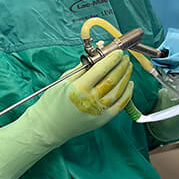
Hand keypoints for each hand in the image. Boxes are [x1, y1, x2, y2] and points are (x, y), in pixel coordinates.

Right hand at [0, 51, 133, 178]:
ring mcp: (97, 112)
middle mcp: (90, 100)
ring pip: (119, 90)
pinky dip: (127, 93)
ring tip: (128, 67)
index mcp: (78, 88)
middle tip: (125, 57)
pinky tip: (129, 83)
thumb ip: (83, 67)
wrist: (49, 126)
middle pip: (112, 79)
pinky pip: (120, 105)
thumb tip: (98, 54)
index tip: (118, 52)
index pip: (101, 69)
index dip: (112, 59)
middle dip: (121, 65)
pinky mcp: (102, 120)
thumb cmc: (53, 101)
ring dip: (126, 76)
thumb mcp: (64, 80)